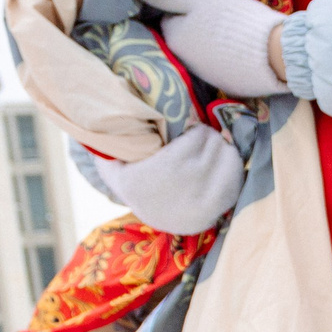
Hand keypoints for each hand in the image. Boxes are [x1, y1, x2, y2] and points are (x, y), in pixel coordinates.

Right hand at [89, 123, 245, 236]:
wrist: (156, 216)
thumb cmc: (135, 181)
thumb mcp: (112, 163)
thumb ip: (105, 142)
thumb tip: (94, 116)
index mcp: (158, 175)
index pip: (195, 139)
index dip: (195, 128)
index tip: (191, 127)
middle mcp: (184, 191)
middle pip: (213, 146)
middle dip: (209, 136)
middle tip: (202, 134)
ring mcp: (205, 202)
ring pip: (228, 158)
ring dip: (222, 147)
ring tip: (211, 146)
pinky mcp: (222, 206)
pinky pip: (237, 175)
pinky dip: (232, 163)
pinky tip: (221, 161)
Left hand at [132, 0, 287, 98]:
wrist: (275, 55)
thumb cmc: (234, 19)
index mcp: (173, 37)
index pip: (167, 17)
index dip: (181, 6)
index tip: (197, 0)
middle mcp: (183, 60)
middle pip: (182, 36)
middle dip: (192, 26)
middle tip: (214, 13)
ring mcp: (205, 76)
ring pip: (200, 52)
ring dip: (208, 42)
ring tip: (228, 30)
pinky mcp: (227, 85)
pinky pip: (218, 66)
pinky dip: (224, 57)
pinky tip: (238, 48)